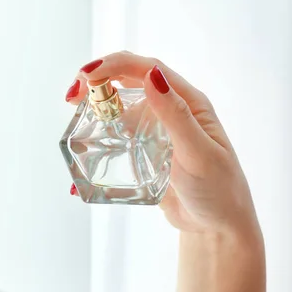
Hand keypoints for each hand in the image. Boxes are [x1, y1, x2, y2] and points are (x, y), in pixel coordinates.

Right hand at [66, 51, 258, 235]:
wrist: (216, 227)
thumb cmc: (218, 190)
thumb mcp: (199, 153)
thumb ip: (176, 116)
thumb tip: (151, 76)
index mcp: (188, 102)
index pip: (148, 70)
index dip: (116, 65)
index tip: (87, 74)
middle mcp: (171, 109)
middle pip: (129, 81)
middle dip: (99, 80)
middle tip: (73, 96)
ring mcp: (156, 130)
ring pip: (121, 107)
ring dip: (96, 106)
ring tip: (74, 115)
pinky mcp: (145, 150)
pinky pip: (118, 135)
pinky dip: (99, 136)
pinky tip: (83, 149)